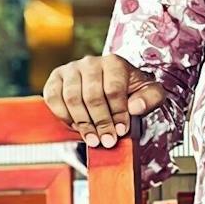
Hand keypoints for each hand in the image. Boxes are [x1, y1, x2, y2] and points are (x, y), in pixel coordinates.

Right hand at [43, 54, 165, 148]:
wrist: (110, 87)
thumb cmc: (131, 91)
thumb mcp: (149, 93)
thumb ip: (151, 98)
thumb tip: (135, 107)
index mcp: (114, 63)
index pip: (113, 90)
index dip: (117, 113)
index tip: (121, 131)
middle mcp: (90, 62)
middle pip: (92, 96)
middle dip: (101, 123)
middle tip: (107, 141)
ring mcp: (70, 69)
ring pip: (72, 98)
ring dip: (83, 123)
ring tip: (93, 139)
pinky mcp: (55, 79)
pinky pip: (54, 99)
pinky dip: (64, 116)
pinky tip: (77, 127)